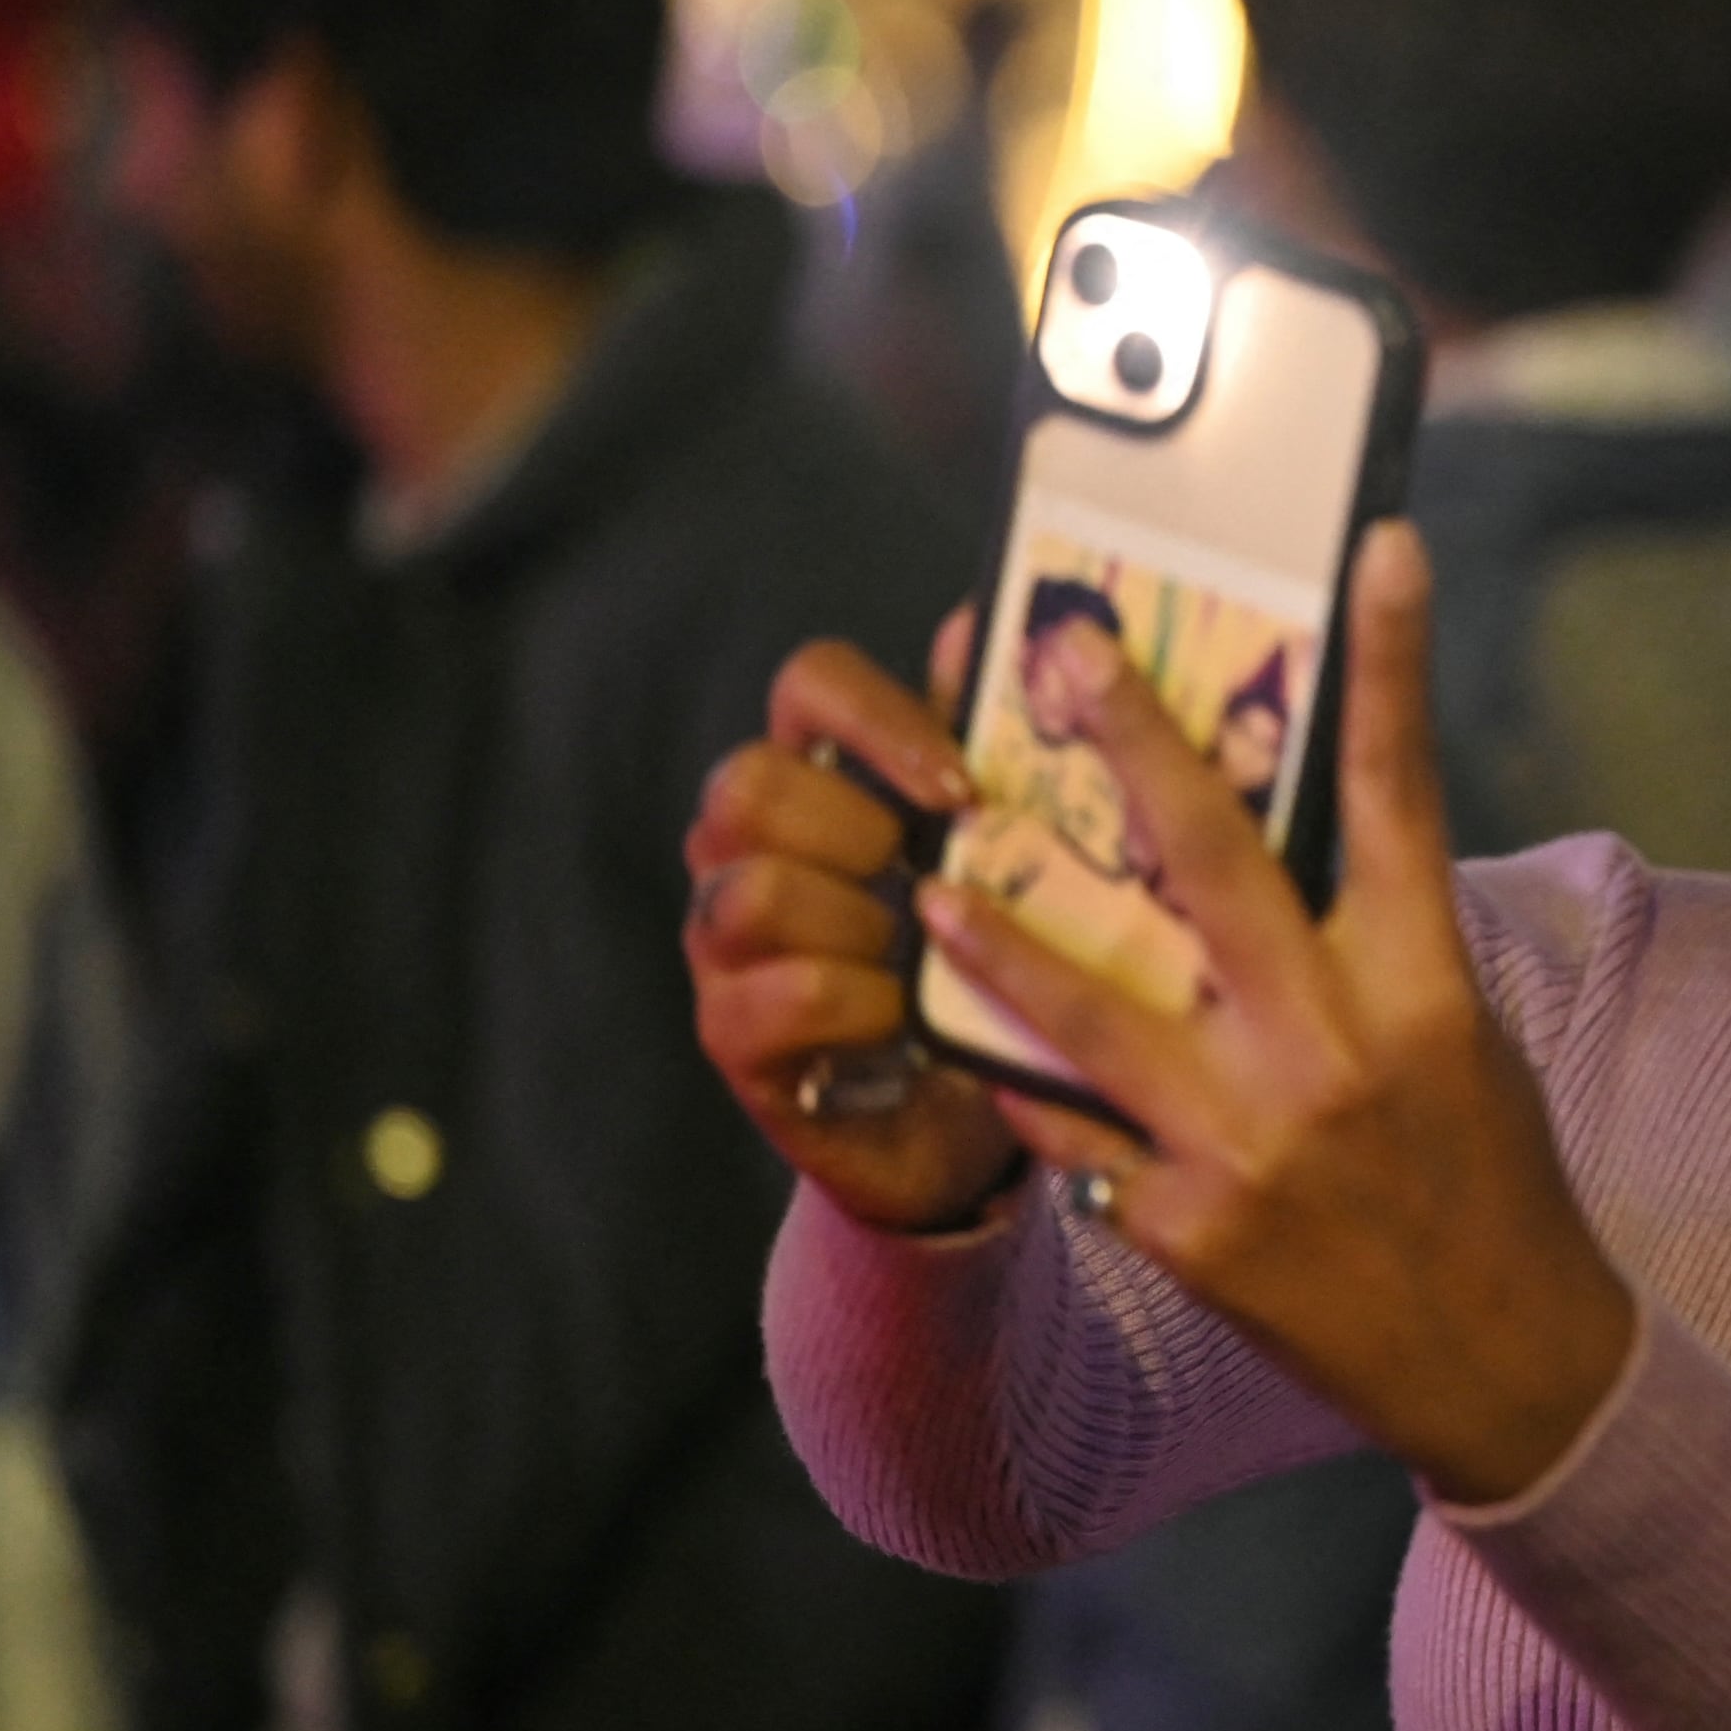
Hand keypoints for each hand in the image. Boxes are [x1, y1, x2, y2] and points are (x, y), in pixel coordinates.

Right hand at [688, 609, 1029, 1234]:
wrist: (973, 1113)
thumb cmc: (989, 956)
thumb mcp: (1007, 845)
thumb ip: (987, 736)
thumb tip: (982, 617)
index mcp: (822, 773)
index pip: (810, 682)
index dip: (881, 716)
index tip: (963, 782)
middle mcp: (747, 844)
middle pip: (750, 782)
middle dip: (856, 830)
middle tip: (932, 879)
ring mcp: (723, 940)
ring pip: (751, 890)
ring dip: (856, 925)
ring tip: (920, 955)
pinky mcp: (730, 1031)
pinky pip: (769, 995)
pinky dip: (852, 1004)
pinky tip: (901, 1018)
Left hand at [912, 523, 1637, 1503]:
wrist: (1505, 1361)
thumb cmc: (1488, 1175)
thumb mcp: (1463, 1037)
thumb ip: (1374, 943)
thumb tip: (1283, 832)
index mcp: (1426, 987)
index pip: (1407, 797)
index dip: (1397, 666)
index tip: (1383, 550)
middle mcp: (1336, 1048)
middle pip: (1217, 868)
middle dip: (1134, 747)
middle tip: (1062, 652)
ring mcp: (1249, 1141)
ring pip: (1095, 1008)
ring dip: (1003, 935)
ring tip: (933, 878)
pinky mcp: (1184, 1225)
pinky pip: (1075, 1134)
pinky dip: (1021, 1086)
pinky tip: (962, 1046)